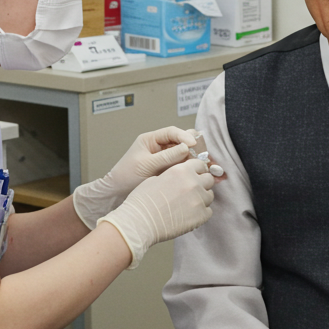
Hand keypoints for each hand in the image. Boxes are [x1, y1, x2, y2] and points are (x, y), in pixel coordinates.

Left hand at [73, 127, 196, 227]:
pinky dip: (194, 169)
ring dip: (198, 159)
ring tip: (210, 165)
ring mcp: (165, 160)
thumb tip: (186, 147)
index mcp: (151, 140)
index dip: (184, 136)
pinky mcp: (169, 172)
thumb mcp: (147, 165)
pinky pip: (184, 167)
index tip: (193, 144)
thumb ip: (166, 156)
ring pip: (186, 155)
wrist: (117, 195)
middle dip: (196, 147)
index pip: (172, 132)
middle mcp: (160, 148)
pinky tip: (204, 173)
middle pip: (182, 142)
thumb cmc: (126, 177)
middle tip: (207, 154)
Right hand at [96, 158, 212, 267]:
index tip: (194, 175)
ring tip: (188, 205)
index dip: (196, 170)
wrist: (140, 222)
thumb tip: (182, 176)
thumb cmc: (142, 201)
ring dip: (202, 198)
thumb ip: (173, 174)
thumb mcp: (156, 178)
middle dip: (201, 183)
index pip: (200, 165)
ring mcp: (199, 200)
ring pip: (209, 195)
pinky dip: (201, 213)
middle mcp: (193, 182)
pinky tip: (189, 215)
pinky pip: (208, 211)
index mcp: (181, 170)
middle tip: (191, 191)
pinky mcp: (201, 216)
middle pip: (208, 179)